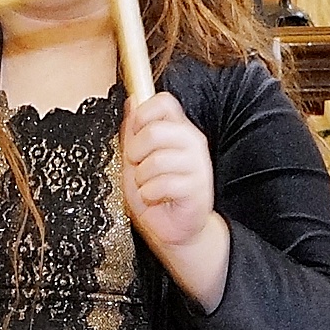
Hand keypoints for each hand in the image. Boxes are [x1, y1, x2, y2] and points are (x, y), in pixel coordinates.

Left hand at [120, 89, 220, 258]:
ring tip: (148, 185)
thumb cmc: (155, 193)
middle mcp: (192, 143)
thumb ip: (133, 130)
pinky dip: (150, 193)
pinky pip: (163, 183)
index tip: (136, 132)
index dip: (143, 114)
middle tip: (139, 165)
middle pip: (156, 130)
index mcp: (178, 130)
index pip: (164, 102)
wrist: (171, 228)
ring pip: (157, 160)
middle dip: (136, 152)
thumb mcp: (135, 158)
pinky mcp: (198, 188)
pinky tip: (155, 197)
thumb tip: (132, 101)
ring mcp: (198, 165)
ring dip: (142, 177)